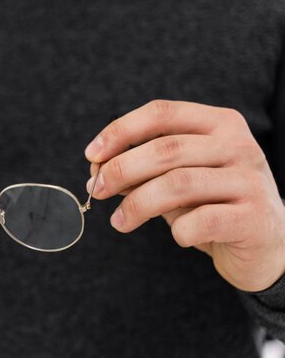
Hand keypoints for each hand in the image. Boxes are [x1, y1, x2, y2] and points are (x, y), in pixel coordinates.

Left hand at [84, 100, 284, 291]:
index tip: (91, 154)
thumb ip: (142, 170)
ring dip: (137, 204)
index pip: (161, 113)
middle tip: (97, 190)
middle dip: (120, 169)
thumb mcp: (176, 178)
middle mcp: (238, 145)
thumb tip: (97, 171)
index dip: (120, 131)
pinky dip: (177, 231)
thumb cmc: (211, 203)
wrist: (265, 244)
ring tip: (119, 221)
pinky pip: (200, 222)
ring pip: (177, 184)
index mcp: (218, 123)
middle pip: (164, 149)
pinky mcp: (254, 218)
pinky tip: (177, 236)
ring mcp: (249, 180)